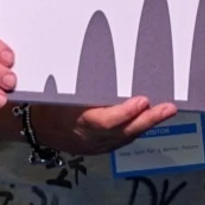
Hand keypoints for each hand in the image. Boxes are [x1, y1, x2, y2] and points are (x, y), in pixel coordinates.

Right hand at [27, 96, 178, 154]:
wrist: (36, 128)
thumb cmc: (47, 104)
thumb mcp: (59, 93)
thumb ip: (80, 84)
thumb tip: (101, 57)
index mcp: (78, 121)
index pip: (106, 121)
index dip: (125, 113)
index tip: (142, 101)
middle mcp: (91, 137)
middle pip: (123, 131)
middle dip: (148, 120)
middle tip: (168, 108)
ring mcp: (98, 145)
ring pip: (127, 136)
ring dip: (148, 124)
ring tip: (167, 110)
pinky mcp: (102, 147)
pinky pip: (124, 138)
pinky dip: (138, 127)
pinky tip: (151, 117)